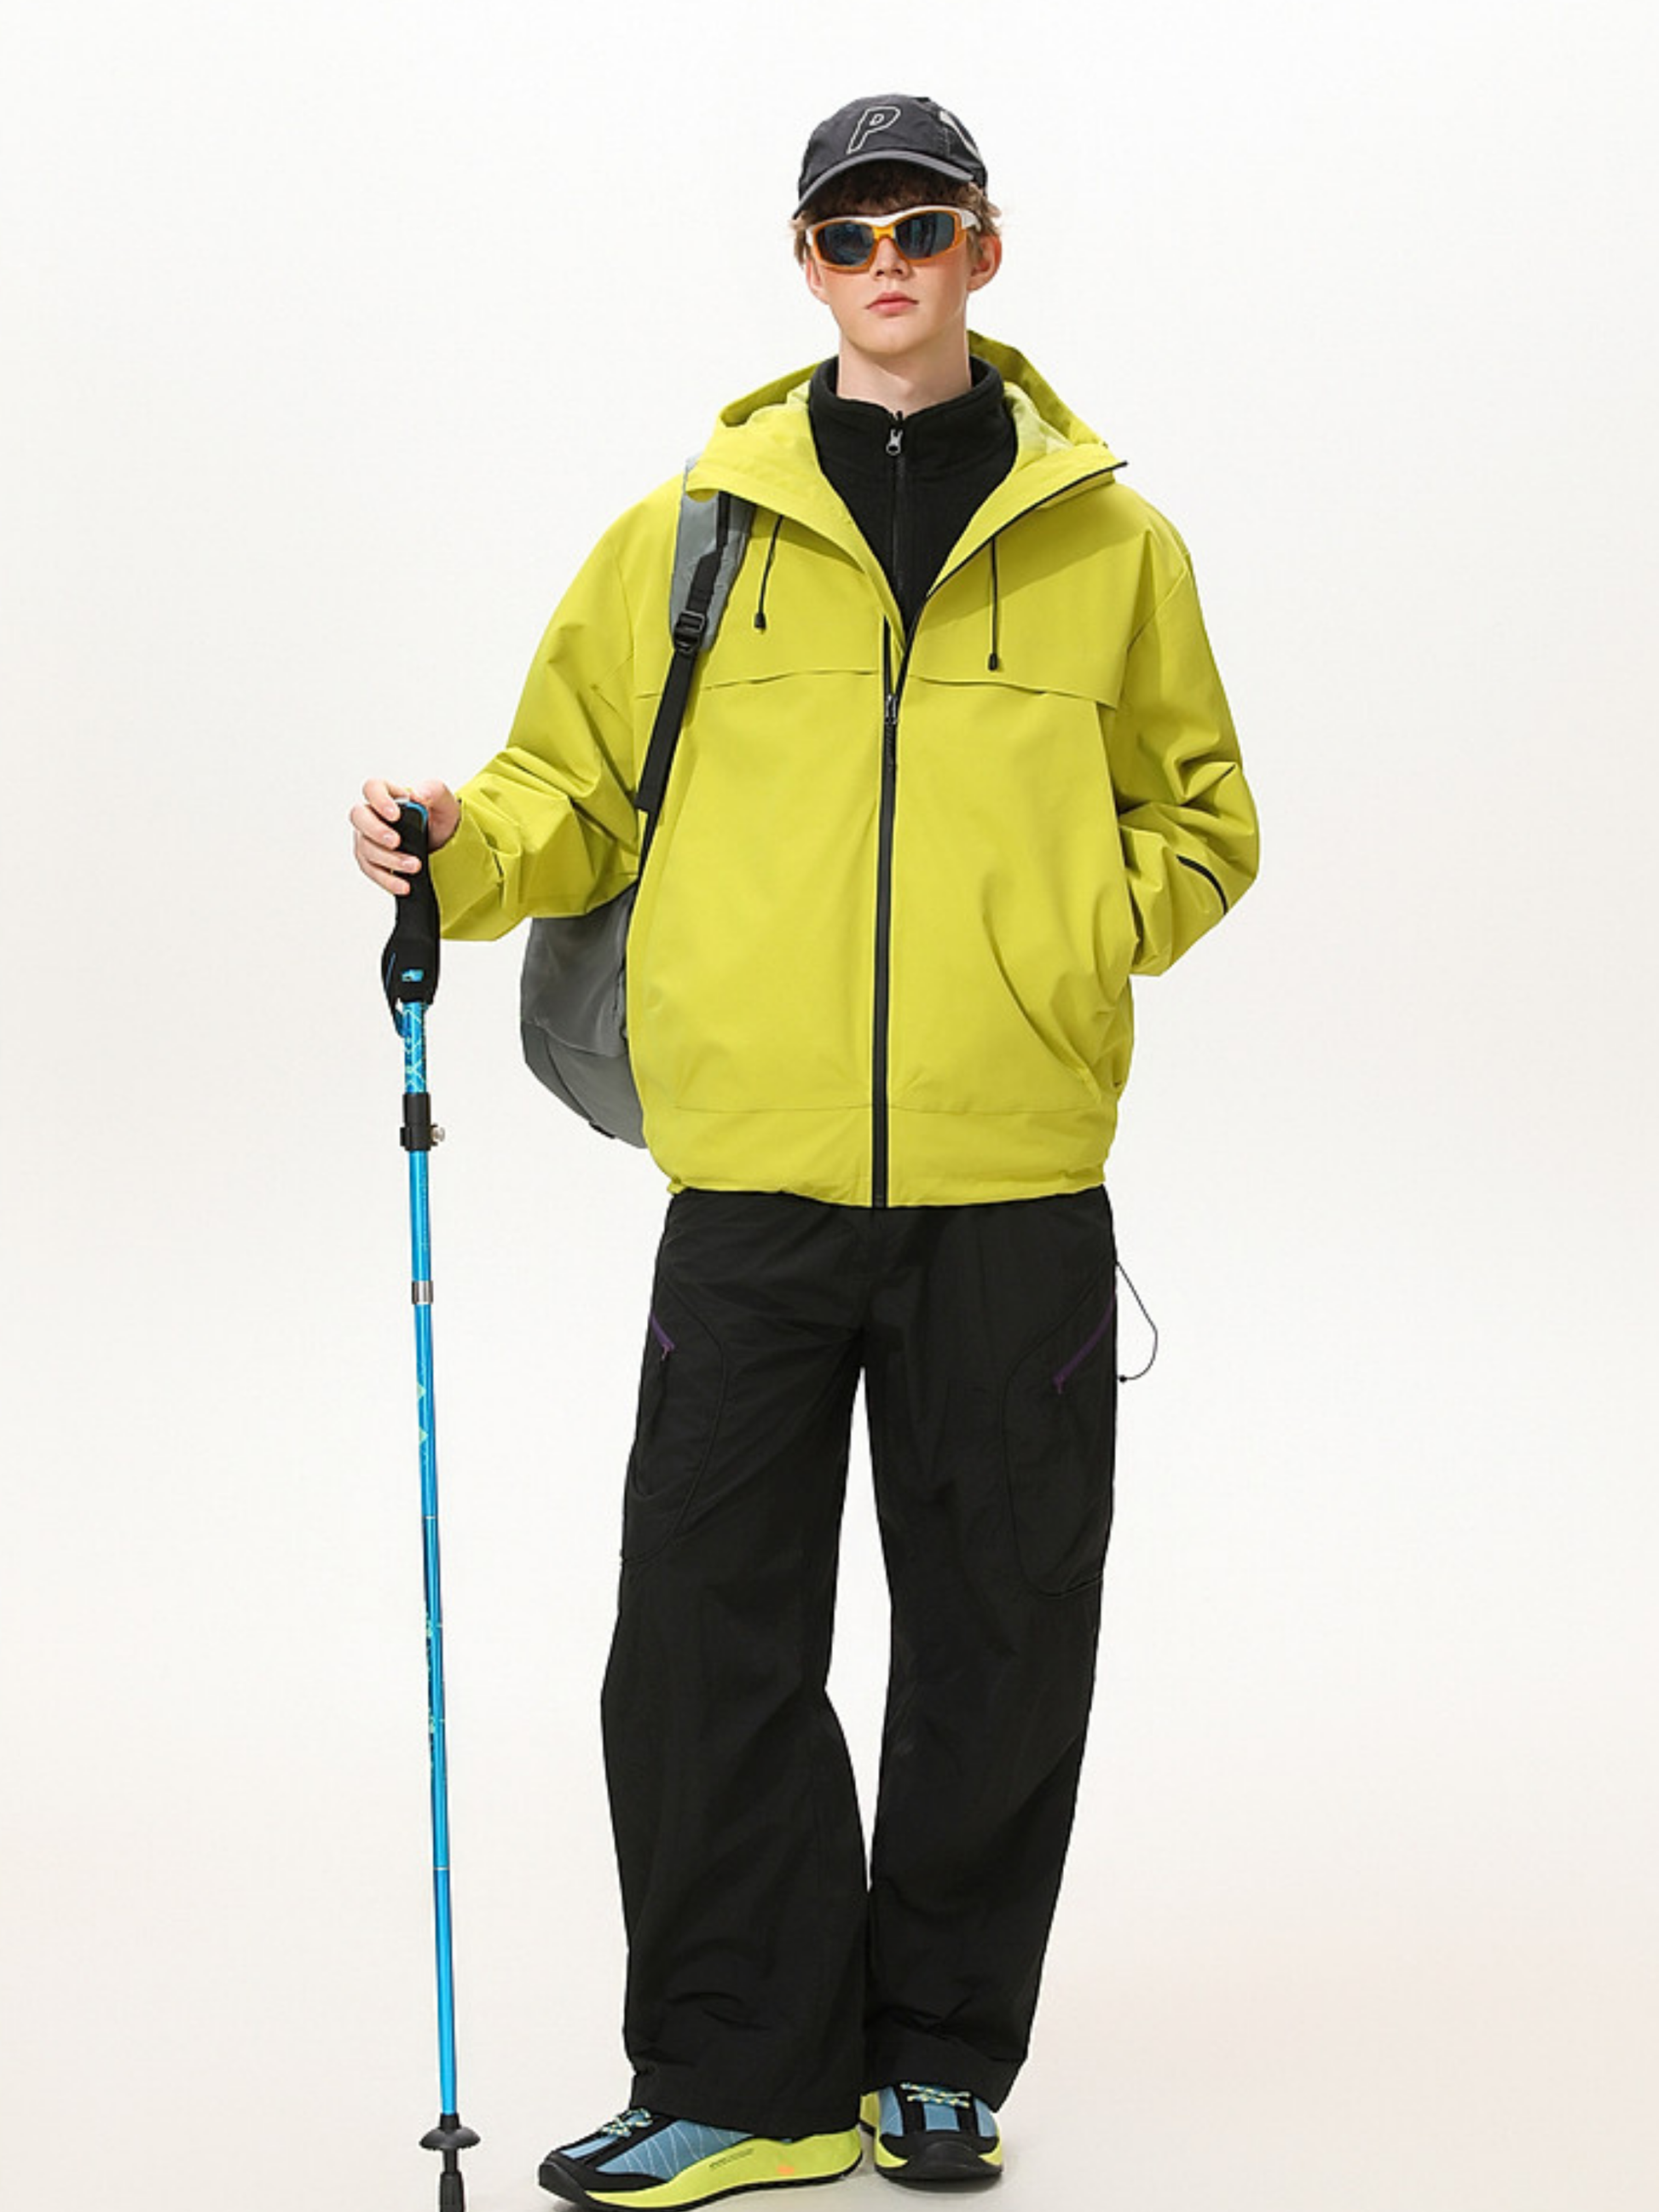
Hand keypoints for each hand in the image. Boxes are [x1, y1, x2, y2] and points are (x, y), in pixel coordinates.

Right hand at [350, 778, 460, 894]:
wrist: (443, 843)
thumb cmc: (438, 817)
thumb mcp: (444, 801)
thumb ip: (433, 790)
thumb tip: (418, 795)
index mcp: (388, 794)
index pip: (372, 788)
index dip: (379, 800)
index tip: (394, 815)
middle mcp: (372, 814)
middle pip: (359, 817)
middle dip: (376, 831)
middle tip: (396, 842)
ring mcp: (368, 838)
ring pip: (366, 848)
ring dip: (389, 859)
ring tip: (413, 866)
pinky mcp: (371, 860)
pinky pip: (372, 871)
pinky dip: (388, 880)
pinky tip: (403, 885)